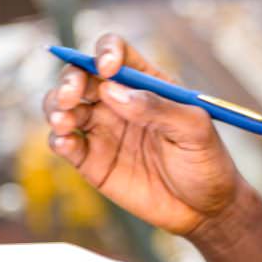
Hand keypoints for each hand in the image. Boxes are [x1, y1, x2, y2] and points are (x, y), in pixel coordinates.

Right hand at [43, 33, 241, 237]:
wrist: (204, 210)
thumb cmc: (206, 162)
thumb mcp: (194, 130)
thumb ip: (157, 108)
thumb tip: (114, 91)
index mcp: (146, 83)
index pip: (116, 52)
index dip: (105, 52)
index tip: (106, 68)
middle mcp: (119, 101)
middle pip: (81, 75)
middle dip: (70, 80)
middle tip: (71, 97)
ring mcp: (103, 129)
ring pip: (64, 106)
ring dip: (55, 107)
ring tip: (65, 122)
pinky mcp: (91, 160)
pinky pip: (64, 143)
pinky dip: (58, 139)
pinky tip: (67, 143)